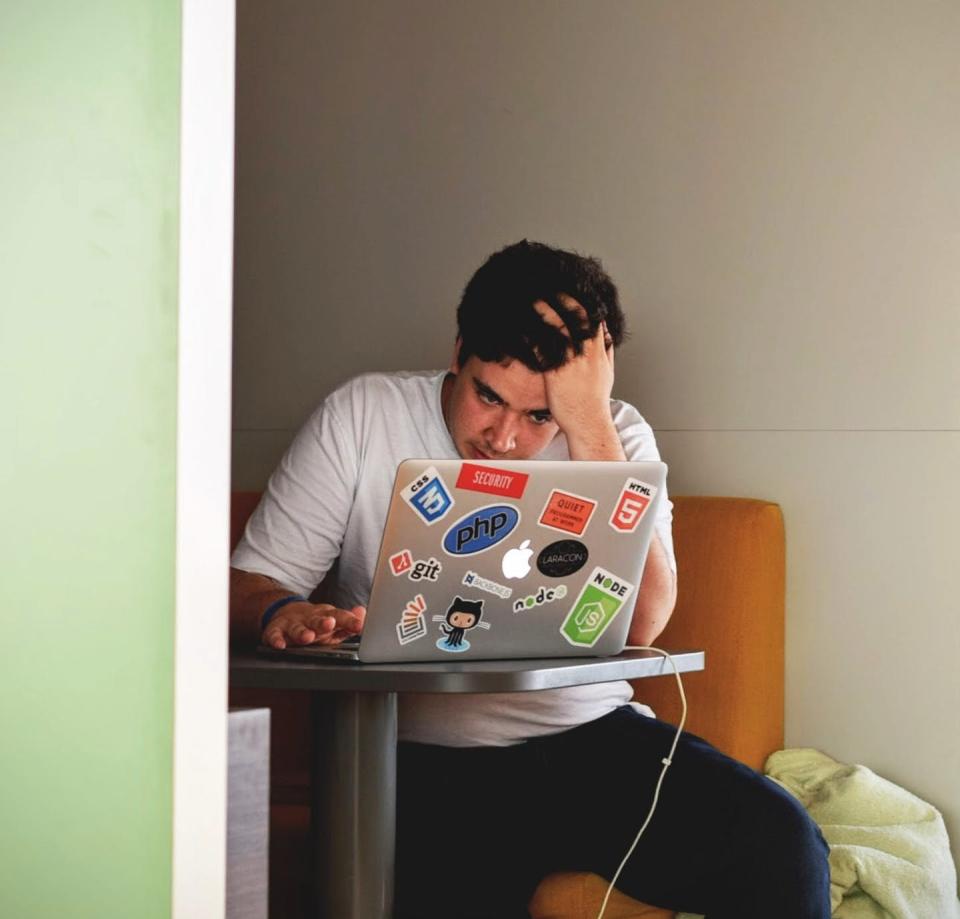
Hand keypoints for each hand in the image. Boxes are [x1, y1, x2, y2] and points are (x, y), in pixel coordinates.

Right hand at [262, 600, 365, 649]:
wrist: (286, 612)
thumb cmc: (316, 622)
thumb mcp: (334, 622)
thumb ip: (349, 622)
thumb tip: (363, 613)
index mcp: (326, 616)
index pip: (340, 617)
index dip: (349, 621)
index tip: (359, 625)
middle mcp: (310, 618)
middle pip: (317, 620)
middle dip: (323, 622)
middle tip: (330, 624)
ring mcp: (292, 623)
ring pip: (297, 628)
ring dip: (301, 632)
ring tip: (307, 637)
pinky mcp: (276, 630)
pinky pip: (274, 635)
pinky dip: (276, 639)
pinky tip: (279, 645)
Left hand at [532, 295, 618, 453]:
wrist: (588, 422)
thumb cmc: (594, 401)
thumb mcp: (607, 372)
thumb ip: (606, 350)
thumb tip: (607, 335)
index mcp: (599, 349)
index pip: (592, 315)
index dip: (580, 299)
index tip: (569, 289)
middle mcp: (587, 352)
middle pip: (576, 315)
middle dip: (562, 297)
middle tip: (548, 285)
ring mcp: (572, 361)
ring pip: (558, 326)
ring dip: (544, 310)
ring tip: (532, 298)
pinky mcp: (556, 372)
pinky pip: (543, 347)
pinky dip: (533, 334)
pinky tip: (522, 325)